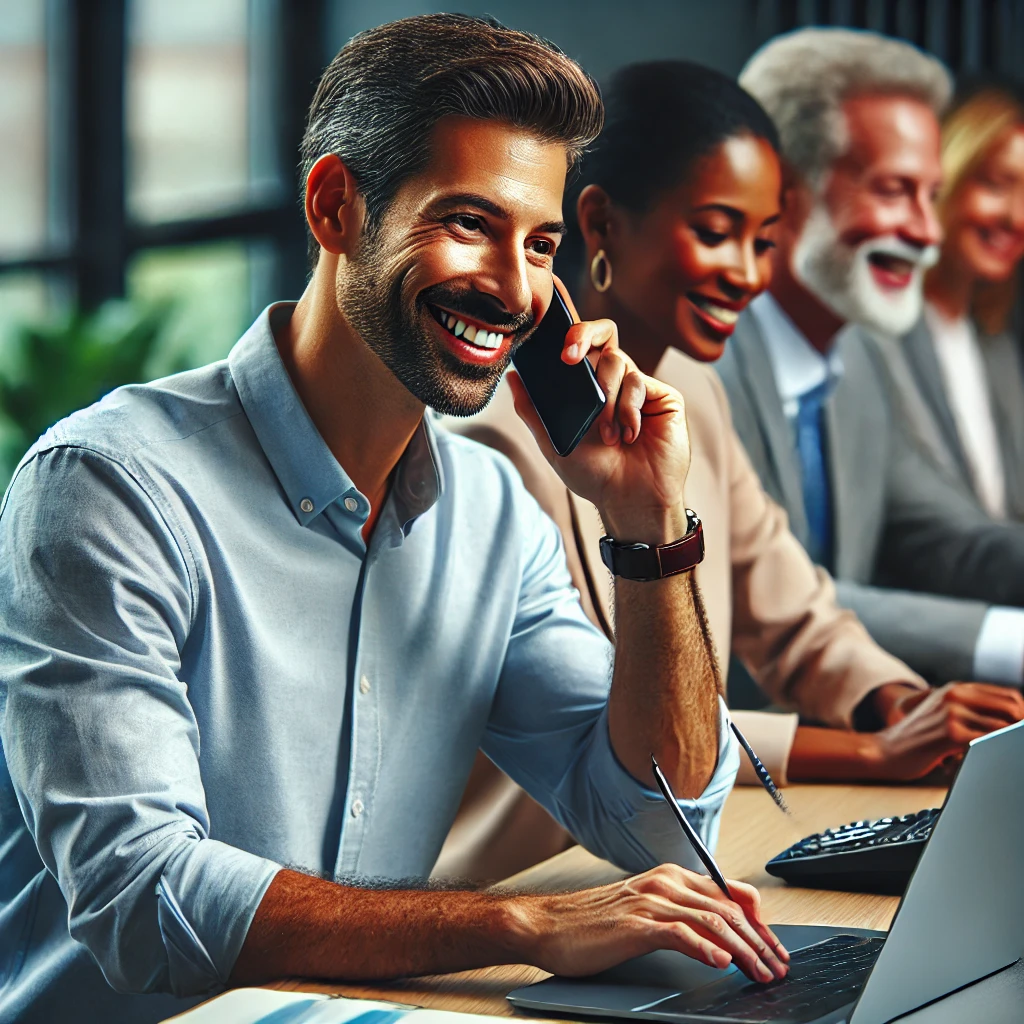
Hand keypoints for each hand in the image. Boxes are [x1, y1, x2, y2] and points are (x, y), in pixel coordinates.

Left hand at [509, 279, 690, 544]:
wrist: (629, 500)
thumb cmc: (594, 475)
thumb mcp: (554, 444)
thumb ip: (533, 411)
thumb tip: (513, 376)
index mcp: (586, 386)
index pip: (576, 345)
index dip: (567, 321)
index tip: (551, 306)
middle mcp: (613, 380)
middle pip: (603, 333)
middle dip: (584, 334)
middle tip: (569, 354)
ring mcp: (638, 385)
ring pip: (617, 361)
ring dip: (605, 399)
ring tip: (607, 434)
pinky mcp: (661, 396)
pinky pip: (639, 382)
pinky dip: (627, 410)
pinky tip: (628, 435)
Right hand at [515, 863, 788, 982]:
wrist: (547, 925)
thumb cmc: (592, 922)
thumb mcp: (643, 909)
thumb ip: (679, 913)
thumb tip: (720, 935)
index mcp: (669, 877)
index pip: (729, 892)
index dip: (759, 920)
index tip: (774, 946)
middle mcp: (664, 883)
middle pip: (727, 908)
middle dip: (760, 940)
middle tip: (777, 966)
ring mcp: (649, 902)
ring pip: (711, 921)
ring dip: (743, 950)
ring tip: (760, 972)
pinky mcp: (635, 925)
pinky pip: (680, 934)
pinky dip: (706, 948)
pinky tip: (721, 963)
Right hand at [871, 682, 1023, 780]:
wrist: (885, 751)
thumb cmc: (917, 738)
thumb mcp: (942, 713)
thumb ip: (971, 710)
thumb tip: (1013, 720)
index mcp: (956, 688)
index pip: (1009, 695)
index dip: (1022, 714)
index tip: (1020, 731)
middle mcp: (955, 695)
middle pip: (1013, 708)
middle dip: (1021, 728)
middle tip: (1015, 744)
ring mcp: (953, 713)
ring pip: (1004, 727)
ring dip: (1009, 743)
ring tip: (1001, 753)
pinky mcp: (951, 734)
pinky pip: (989, 742)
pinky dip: (995, 752)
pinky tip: (988, 760)